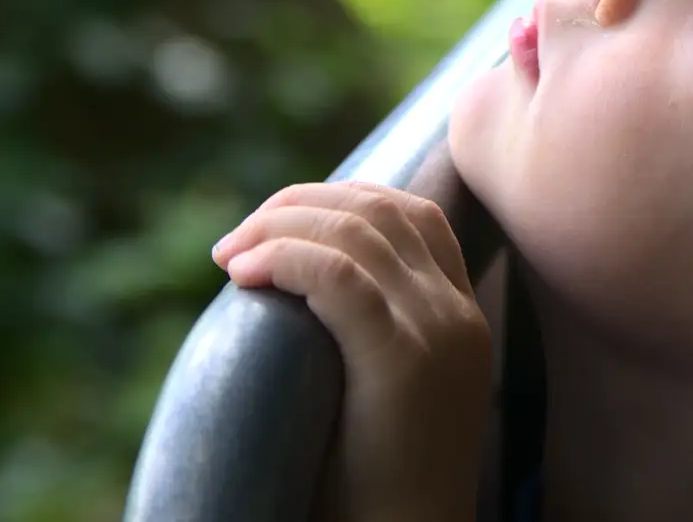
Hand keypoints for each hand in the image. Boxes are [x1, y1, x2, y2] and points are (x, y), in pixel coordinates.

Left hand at [212, 182, 490, 521]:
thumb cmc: (377, 490)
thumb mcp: (386, 397)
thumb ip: (367, 340)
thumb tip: (288, 294)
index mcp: (463, 319)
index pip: (415, 217)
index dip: (342, 202)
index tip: (280, 226)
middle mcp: (457, 314)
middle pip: (381, 210)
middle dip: (300, 205)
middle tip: (239, 238)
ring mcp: (436, 331)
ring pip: (356, 231)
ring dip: (280, 226)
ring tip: (230, 254)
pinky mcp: (401, 359)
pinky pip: (338, 275)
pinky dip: (285, 258)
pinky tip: (244, 274)